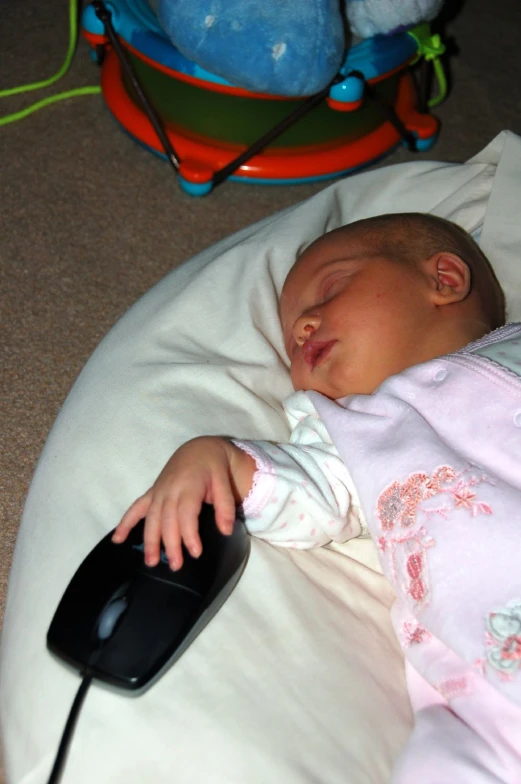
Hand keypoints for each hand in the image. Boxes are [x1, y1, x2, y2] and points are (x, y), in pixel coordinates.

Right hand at [112, 436, 254, 570]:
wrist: (198, 449)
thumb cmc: (213, 467)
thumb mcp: (224, 483)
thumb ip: (226, 506)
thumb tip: (226, 531)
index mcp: (188, 487)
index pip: (186, 514)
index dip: (189, 534)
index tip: (195, 553)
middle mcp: (169, 490)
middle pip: (167, 521)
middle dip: (170, 545)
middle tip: (176, 566)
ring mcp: (158, 492)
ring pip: (151, 518)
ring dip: (149, 540)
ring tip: (151, 562)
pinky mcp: (152, 493)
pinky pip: (136, 508)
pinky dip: (125, 523)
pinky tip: (117, 539)